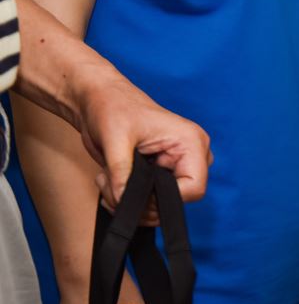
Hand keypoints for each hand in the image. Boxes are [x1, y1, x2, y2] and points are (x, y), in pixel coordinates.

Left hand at [71, 64, 209, 214]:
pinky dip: (126, 198)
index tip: (132, 193)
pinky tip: (110, 181)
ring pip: (160, 204)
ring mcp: (175, 166)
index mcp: (191, 142)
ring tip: (106, 179)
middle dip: (139, 201)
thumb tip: (122, 200)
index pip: (194, 188)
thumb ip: (121, 171)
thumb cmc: (112, 107)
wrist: (99, 100)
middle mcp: (189, 156)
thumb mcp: (115, 138)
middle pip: (176, 200)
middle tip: (110, 184)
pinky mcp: (160, 173)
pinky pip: (149, 200)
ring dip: (128, 200)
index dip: (164, 199)